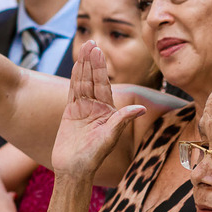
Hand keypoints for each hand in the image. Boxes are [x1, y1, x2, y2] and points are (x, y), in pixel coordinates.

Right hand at [51, 40, 145, 178]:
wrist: (74, 170)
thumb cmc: (93, 157)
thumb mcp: (109, 138)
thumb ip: (121, 120)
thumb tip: (141, 110)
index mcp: (108, 111)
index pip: (104, 85)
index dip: (101, 68)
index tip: (99, 51)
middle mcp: (96, 107)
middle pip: (93, 79)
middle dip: (93, 61)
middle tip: (91, 42)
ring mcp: (83, 109)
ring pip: (83, 83)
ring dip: (84, 66)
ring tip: (84, 48)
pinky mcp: (71, 113)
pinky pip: (73, 92)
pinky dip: (74, 79)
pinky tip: (76, 66)